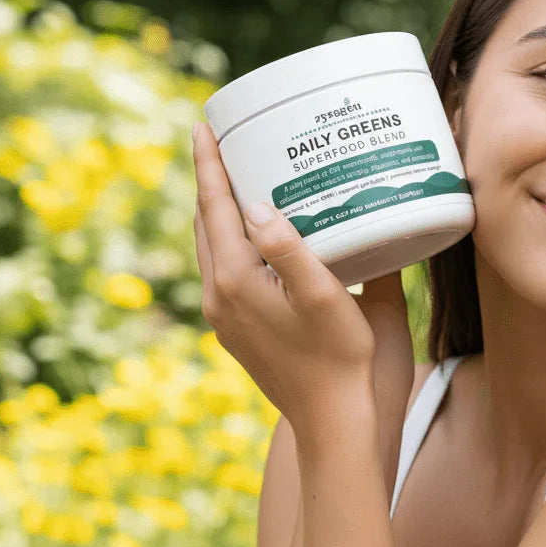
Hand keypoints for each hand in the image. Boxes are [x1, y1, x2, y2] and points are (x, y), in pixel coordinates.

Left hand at [191, 121, 413, 456]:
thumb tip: (257, 206)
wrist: (334, 421)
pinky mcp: (236, 332)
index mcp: (235, 281)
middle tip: (224, 142)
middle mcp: (217, 297)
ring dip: (218, 211)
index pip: (214, 207)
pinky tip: (256, 236)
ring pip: (210, 249)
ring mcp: (223, 318)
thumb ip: (290, 248)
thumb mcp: (325, 296)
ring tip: (236, 180)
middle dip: (210, 180)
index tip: (204, 124)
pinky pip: (222, 271)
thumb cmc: (342, 358)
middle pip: (204, 224)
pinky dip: (230, 240)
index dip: (208, 163)